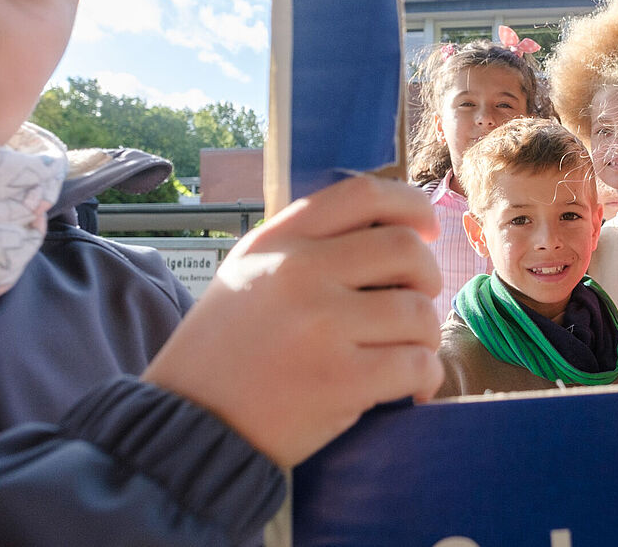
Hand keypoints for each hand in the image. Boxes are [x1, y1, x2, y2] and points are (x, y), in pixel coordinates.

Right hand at [142, 175, 442, 467]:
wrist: (189, 424)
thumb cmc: (224, 351)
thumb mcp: (248, 273)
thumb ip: (304, 247)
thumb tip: (388, 230)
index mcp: (279, 240)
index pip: (364, 194)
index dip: (411, 205)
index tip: (426, 228)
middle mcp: (300, 273)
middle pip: (406, 250)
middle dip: (428, 277)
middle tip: (416, 302)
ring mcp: (322, 326)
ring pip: (419, 311)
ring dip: (425, 335)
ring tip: (406, 353)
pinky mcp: (341, 380)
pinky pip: (416, 364)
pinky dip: (425, 377)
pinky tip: (410, 388)